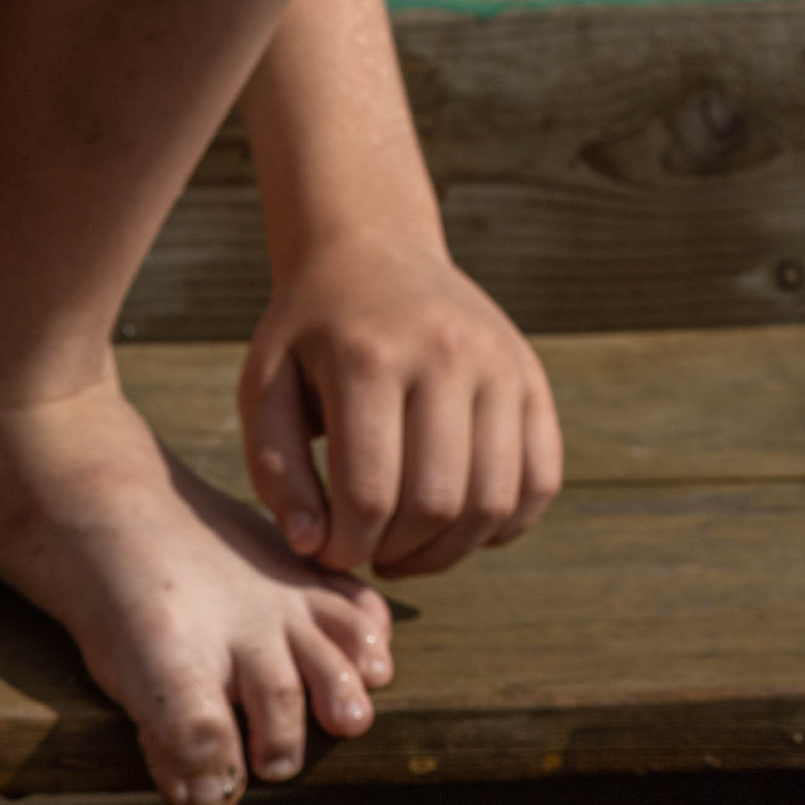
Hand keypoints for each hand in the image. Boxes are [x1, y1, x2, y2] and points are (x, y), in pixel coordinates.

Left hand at [239, 232, 561, 579]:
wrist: (373, 252)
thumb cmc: (308, 334)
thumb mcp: (264, 388)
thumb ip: (275, 470)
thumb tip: (310, 544)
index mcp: (370, 358)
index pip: (369, 492)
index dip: (345, 546)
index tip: (325, 552)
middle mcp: (448, 356)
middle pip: (437, 503)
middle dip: (395, 552)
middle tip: (365, 553)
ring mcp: (501, 366)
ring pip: (494, 501)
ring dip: (448, 551)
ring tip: (404, 550)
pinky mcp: (533, 380)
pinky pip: (541, 480)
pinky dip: (503, 525)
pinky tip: (455, 528)